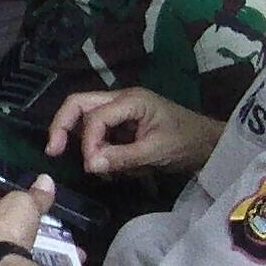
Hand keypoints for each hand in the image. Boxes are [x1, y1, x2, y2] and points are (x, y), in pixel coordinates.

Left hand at [0, 175, 50, 251]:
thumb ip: (35, 193)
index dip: (3, 191)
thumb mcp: (25, 203)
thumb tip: (46, 180)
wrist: (1, 265)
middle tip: (26, 216)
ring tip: (28, 233)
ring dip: (8, 234)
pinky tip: (23, 251)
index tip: (18, 194)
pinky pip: (0, 252)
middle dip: (6, 215)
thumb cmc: (6, 225)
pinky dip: (10, 250)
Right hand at [45, 87, 221, 177]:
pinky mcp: (124, 122)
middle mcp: (121, 99)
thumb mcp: (156, 152)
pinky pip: (98, 129)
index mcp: (131, 100)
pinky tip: (105, 163)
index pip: (94, 116)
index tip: (92, 166)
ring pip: (85, 116)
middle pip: (79, 104)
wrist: (212, 145)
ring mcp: (122, 109)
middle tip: (54, 151)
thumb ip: (122, 157)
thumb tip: (89, 165)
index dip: (88, 141)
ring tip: (92, 164)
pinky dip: (95, 145)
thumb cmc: (188, 144)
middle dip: (63, 126)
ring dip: (81, 138)